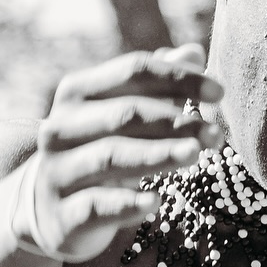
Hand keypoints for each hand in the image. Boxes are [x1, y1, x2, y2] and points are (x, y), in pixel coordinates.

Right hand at [15, 46, 222, 261]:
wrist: (45, 210)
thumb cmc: (95, 152)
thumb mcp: (118, 115)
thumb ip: (154, 85)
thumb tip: (194, 51)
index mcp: (77, 93)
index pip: (132, 73)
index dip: (178, 79)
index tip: (220, 93)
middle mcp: (61, 128)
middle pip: (124, 115)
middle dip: (174, 122)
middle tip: (214, 134)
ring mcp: (57, 172)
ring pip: (110, 157)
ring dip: (157, 155)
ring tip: (195, 156)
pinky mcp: (62, 215)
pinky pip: (95, 206)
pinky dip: (126, 204)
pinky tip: (156, 202)